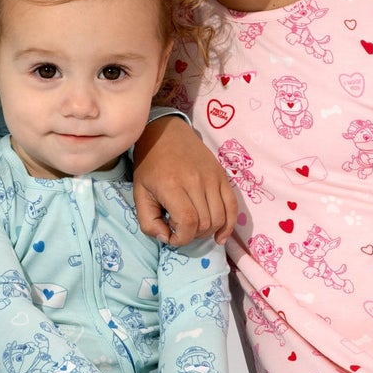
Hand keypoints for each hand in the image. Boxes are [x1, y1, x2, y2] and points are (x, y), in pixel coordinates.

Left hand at [132, 114, 237, 243]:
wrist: (166, 133)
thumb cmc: (150, 165)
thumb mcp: (139, 193)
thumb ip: (148, 222)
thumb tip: (167, 239)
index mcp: (171, 186)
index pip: (188, 222)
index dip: (181, 239)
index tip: (172, 237)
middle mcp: (195, 181)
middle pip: (205, 223)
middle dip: (193, 235)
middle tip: (181, 228)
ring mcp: (212, 178)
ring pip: (219, 218)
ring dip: (208, 231)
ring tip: (194, 227)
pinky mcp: (222, 175)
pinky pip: (233, 206)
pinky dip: (229, 225)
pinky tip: (220, 237)